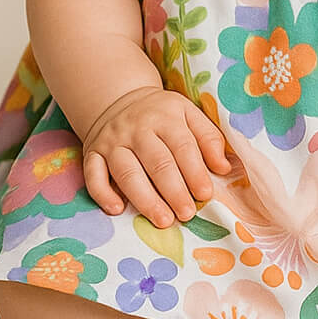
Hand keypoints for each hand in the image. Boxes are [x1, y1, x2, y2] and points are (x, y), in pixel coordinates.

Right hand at [80, 85, 233, 227]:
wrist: (119, 98)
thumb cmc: (162, 114)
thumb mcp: (189, 114)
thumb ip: (209, 138)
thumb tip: (224, 168)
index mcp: (166, 116)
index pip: (182, 146)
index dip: (195, 171)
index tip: (205, 194)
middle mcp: (137, 128)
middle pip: (157, 162)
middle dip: (174, 191)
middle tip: (187, 214)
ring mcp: (113, 141)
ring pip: (127, 172)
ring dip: (145, 199)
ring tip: (163, 220)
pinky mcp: (93, 152)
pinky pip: (93, 175)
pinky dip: (102, 193)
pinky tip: (117, 209)